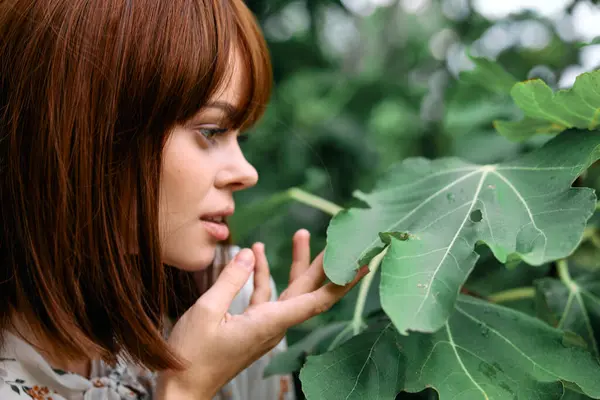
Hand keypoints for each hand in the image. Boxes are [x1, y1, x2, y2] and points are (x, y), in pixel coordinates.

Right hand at [156, 230, 367, 399]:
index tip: (364, 265)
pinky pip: (265, 296)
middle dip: (323, 262)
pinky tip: (255, 254)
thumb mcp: (207, 312)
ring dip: (293, 263)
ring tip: (301, 234)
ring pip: (289, 290)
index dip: (343, 281)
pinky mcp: (252, 325)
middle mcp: (274, 324)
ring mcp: (264, 325)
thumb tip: (248, 255)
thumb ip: (230, 281)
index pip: (318, 299)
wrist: (183, 389)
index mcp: (270, 322)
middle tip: (339, 238)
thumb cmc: (192, 356)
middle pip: (308, 289)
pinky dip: (264, 274)